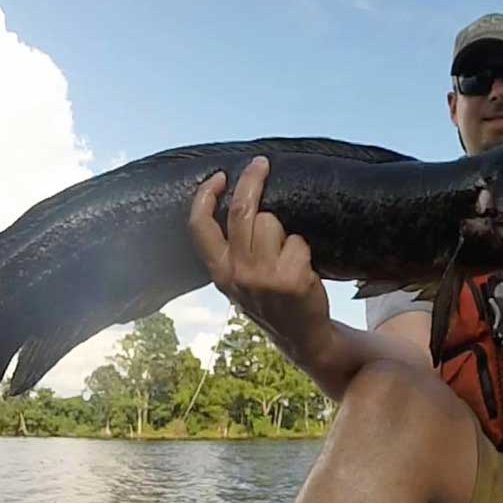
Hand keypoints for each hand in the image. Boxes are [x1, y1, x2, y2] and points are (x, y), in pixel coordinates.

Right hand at [188, 155, 331, 362]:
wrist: (302, 337)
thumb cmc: (272, 301)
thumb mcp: (239, 282)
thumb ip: (232, 251)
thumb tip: (239, 201)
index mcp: (219, 272)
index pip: (199, 227)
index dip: (204, 196)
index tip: (218, 176)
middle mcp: (237, 274)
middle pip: (241, 212)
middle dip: (252, 180)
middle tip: (261, 164)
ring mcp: (263, 277)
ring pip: (271, 222)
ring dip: (284, 232)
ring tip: (288, 255)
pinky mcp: (290, 279)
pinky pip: (297, 241)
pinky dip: (303, 250)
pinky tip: (303, 270)